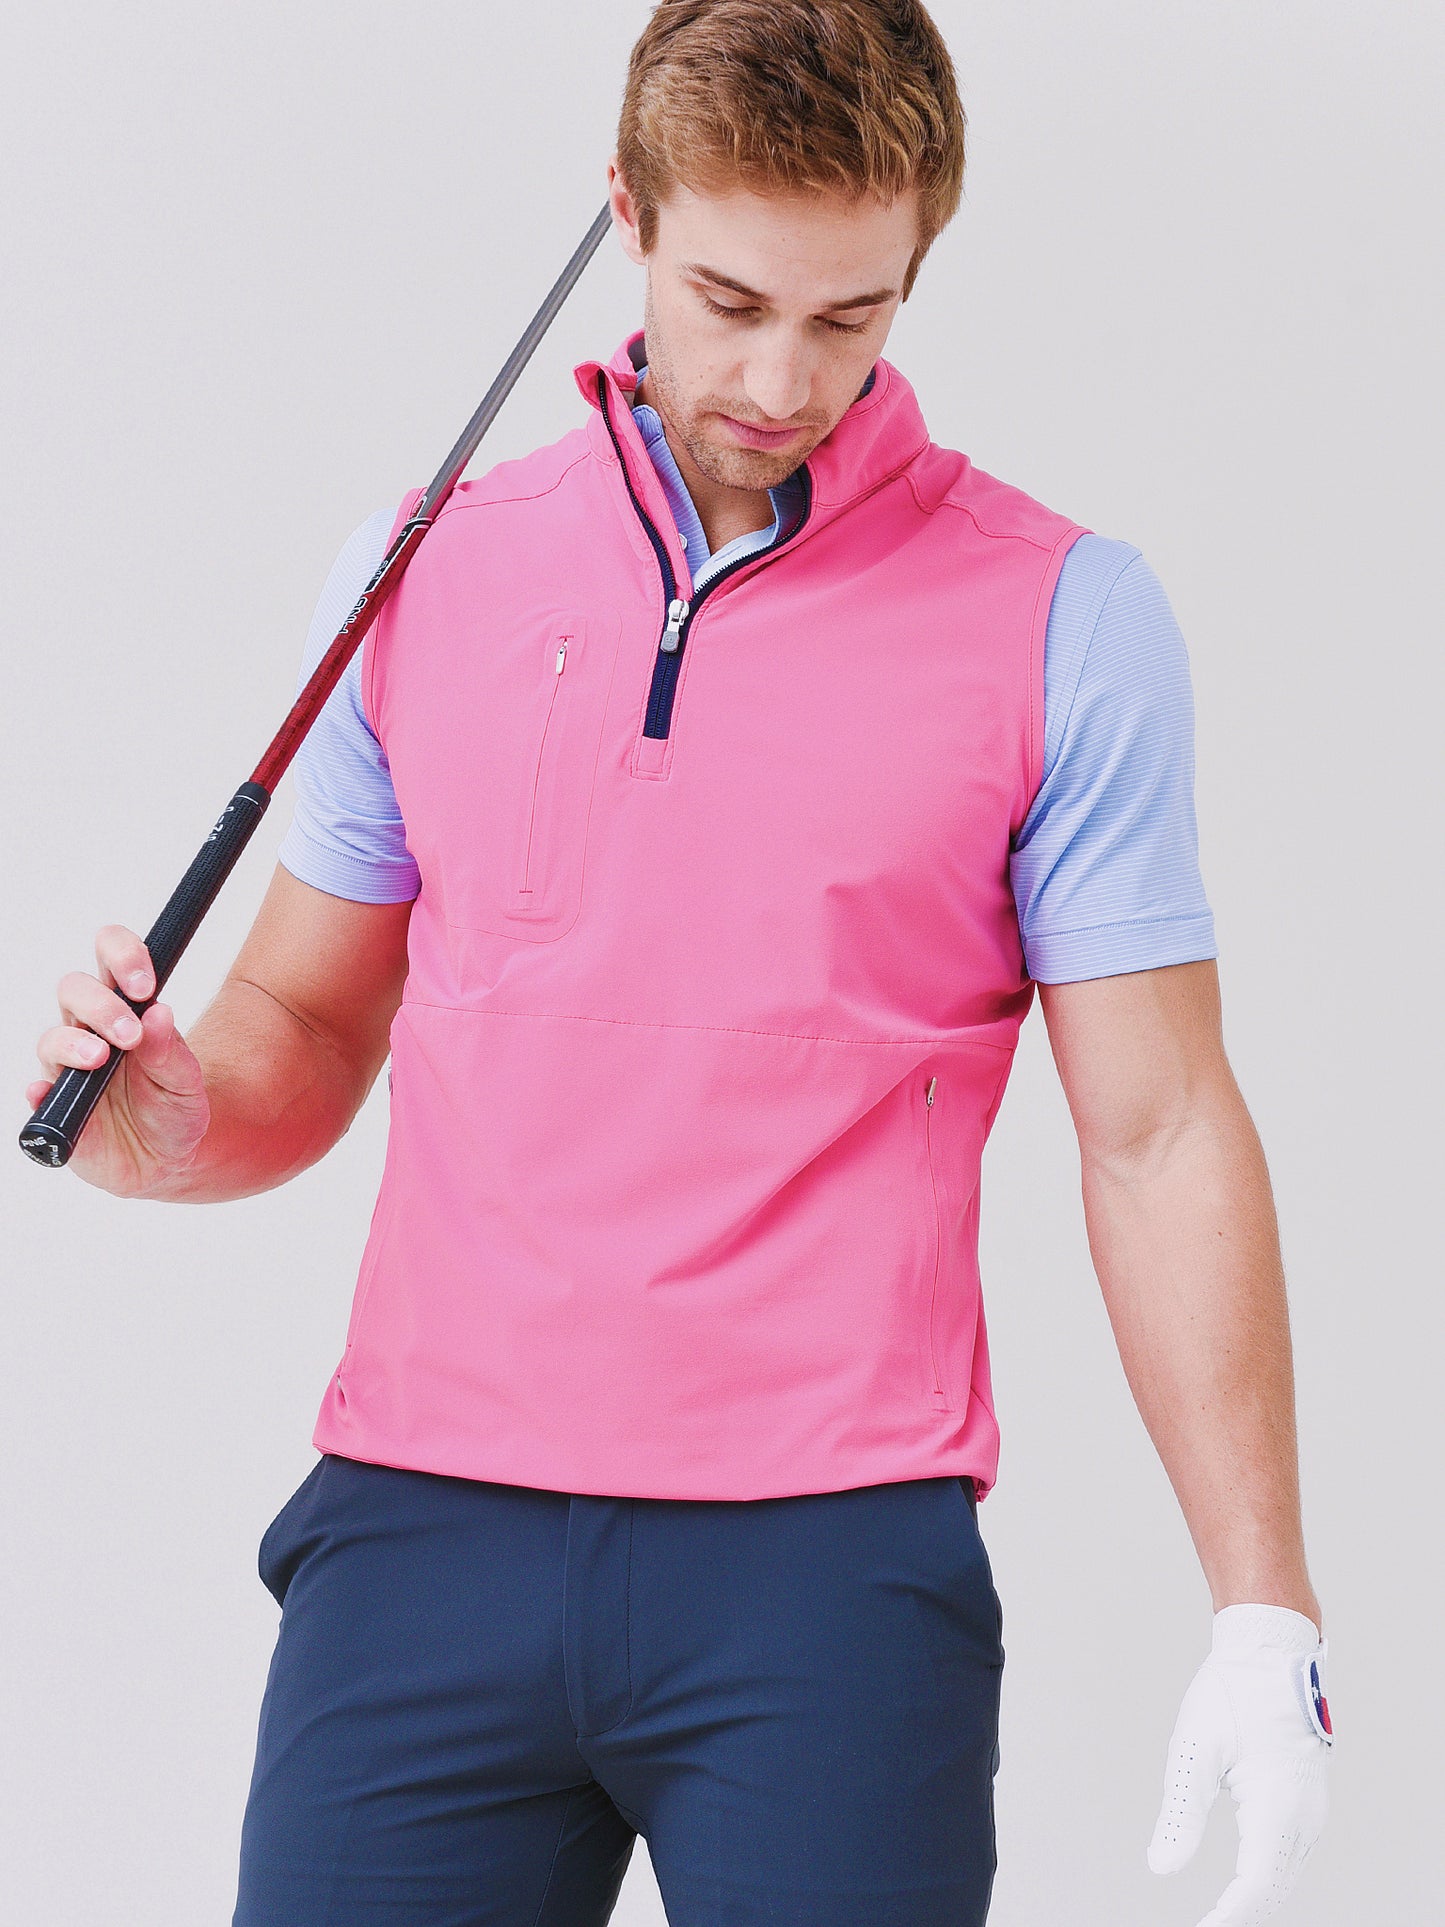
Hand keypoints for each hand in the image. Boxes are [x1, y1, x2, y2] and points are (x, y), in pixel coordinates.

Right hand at [26, 924, 208, 1194]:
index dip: (123, 956)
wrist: (165, 1160)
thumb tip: (159, 1013)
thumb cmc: (173, 1109)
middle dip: (100, 1005)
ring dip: (73, 1043)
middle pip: (74, 990)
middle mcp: (90, 1030)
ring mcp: (68, 1067)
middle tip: (130, 1034)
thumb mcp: (185, 1082)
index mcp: (127, 1010)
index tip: (146, 985)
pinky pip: (36, 1093)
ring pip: (51, 1038)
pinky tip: (44, 1093)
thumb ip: (171, 1051)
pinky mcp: (55, 1106)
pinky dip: (38, 1091)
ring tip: (99, 1059)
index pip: (112, 959)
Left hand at [1148, 1604, 1331, 1924]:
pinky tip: (1240, 1880)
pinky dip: (1268, 1875)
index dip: (1225, 1917)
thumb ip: (1180, 1815)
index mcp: (1276, 1807)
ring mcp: (1313, 1810)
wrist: (1271, 1653)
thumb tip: (1161, 1867)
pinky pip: (1292, 1855)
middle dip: (1238, 1913)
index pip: (1253, 1888)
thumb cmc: (1231, 1694)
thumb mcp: (1194, 1751)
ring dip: (1254, 1898)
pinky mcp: (1310, 1802)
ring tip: (1216, 1912)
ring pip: (1286, 1876)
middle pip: (1273, 1890)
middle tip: (1201, 1923)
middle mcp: (1304, 1817)